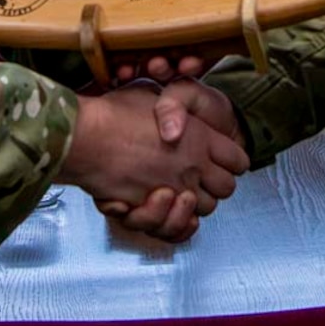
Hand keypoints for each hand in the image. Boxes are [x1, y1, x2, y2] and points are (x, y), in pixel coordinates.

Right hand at [63, 80, 247, 241]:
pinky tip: (169, 209)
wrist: (86, 137)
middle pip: (226, 188)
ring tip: (179, 191)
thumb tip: (177, 122)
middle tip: (201, 177)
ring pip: (204, 209)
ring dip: (195, 204)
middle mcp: (194, 166)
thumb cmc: (115, 113)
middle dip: (216, 185)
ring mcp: (175, 189)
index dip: (231, 161)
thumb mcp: (154, 98)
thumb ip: (174, 112)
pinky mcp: (153, 209)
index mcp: (201, 136)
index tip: (221, 160)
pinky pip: (179, 227)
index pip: (238, 160)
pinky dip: (178, 224)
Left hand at [109, 0, 230, 82]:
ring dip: (160, 68)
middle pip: (193, 48)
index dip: (225, 39)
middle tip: (174, 61)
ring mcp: (147, 33)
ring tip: (148, 65)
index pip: (218, 21)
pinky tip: (118, 71)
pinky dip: (125, 70)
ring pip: (164, 61)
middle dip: (187, 60)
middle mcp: (174, 17)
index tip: (213, 43)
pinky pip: (128, 65)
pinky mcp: (119, 45)